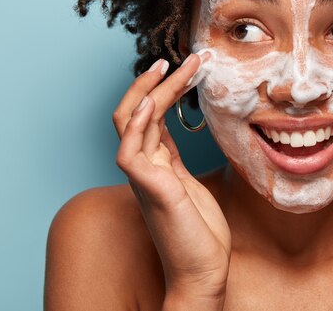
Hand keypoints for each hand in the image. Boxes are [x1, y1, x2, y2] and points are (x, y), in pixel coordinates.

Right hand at [113, 53, 229, 306]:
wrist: (202, 272)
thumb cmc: (200, 233)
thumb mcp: (192, 186)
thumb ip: (179, 161)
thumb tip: (181, 136)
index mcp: (158, 164)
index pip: (152, 117)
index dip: (166, 90)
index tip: (188, 69)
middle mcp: (145, 165)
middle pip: (137, 112)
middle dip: (157, 82)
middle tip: (184, 59)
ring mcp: (143, 176)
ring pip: (131, 122)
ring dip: (150, 91)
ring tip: (173, 67)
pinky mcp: (149, 188)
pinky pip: (130, 149)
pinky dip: (136, 124)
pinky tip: (151, 104)